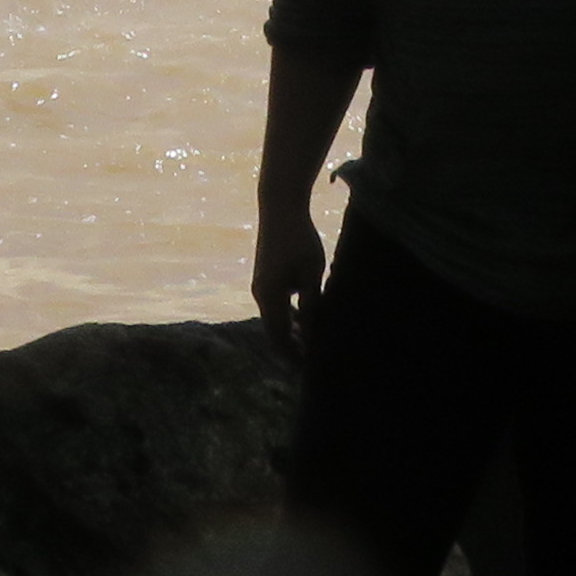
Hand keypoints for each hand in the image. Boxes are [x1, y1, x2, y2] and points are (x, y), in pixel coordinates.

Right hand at [249, 196, 326, 359]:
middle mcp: (260, 294)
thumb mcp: (311, 273)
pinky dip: (289, 316)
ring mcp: (261, 285)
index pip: (279, 337)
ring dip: (292, 331)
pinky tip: (305, 318)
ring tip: (312, 343)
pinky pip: (276, 305)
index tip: (310, 368)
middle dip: (293, 347)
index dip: (293, 355)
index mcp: (269, 297)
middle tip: (314, 359)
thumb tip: (313, 332)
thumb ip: (311, 304)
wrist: (280, 207)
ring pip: (275, 318)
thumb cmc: (299, 239)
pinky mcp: (266, 276)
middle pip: (275, 331)